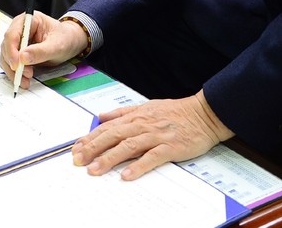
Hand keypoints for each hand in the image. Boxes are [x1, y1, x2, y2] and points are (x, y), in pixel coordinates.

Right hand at [0, 13, 87, 89]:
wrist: (70, 42)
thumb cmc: (65, 38)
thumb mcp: (57, 46)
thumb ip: (41, 51)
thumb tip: (22, 57)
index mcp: (28, 20)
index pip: (13, 34)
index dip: (11, 50)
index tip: (17, 65)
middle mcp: (19, 29)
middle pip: (7, 46)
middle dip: (13, 63)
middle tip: (24, 75)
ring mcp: (18, 40)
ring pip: (6, 57)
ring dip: (13, 71)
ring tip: (25, 80)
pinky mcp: (18, 52)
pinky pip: (11, 63)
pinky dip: (15, 72)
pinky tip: (24, 79)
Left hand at [71, 92, 233, 179]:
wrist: (204, 113)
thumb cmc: (177, 112)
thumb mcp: (147, 106)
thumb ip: (123, 113)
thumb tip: (102, 116)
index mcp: (136, 116)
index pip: (107, 127)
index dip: (90, 138)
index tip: (76, 149)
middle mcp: (143, 125)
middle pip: (113, 136)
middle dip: (93, 149)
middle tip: (78, 161)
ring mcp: (156, 135)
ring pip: (128, 146)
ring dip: (110, 158)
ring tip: (95, 169)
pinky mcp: (170, 147)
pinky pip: (152, 157)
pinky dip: (139, 166)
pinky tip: (127, 175)